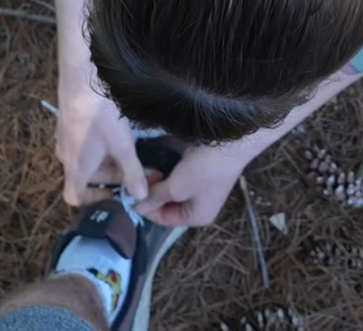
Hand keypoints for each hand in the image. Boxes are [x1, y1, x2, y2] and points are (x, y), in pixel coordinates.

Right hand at [54, 84, 147, 205]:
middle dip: (111, 176)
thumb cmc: (100, 114)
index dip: (93, 201)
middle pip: (86, 177)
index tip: (114, 193)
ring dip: (107, 159)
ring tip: (129, 148)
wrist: (81, 76)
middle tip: (136, 168)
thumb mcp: (122, 145)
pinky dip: (99, 145)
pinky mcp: (68, 122)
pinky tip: (116, 130)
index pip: (73, 197)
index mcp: (76, 167)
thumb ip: (132, 172)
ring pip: (86, 158)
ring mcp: (64, 137)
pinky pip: (82, 142)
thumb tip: (141, 197)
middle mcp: (65, 155)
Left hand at [133, 141, 257, 227]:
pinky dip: (170, 173)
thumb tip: (136, 206)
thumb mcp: (177, 187)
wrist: (233, 142)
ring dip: (160, 181)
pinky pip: (180, 178)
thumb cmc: (206, 169)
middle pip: (167, 205)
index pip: (162, 218)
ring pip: (172, 190)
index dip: (145, 207)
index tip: (130, 192)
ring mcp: (202, 189)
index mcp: (196, 217)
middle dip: (153, 192)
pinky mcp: (203, 173)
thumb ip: (155, 197)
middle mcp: (200, 206)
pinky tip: (164, 163)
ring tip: (153, 169)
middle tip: (145, 176)